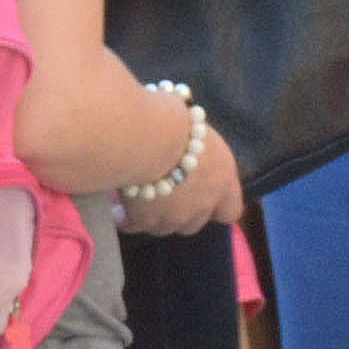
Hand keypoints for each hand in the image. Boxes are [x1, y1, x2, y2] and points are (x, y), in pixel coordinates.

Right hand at [119, 120, 245, 239]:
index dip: (217, 207)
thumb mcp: (198, 133)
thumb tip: (184, 145)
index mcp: (222, 179)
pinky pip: (134, 226)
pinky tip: (117, 207)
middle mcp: (202, 203)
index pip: (231, 211)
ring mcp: (174, 216)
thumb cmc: (178, 120)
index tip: (201, 195)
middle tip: (164, 194)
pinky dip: (126, 218)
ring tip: (138, 198)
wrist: (149, 135)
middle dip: (180, 213)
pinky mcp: (146, 220)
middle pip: (193, 223)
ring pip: (164, 228)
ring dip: (153, 215)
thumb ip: (197, 152)